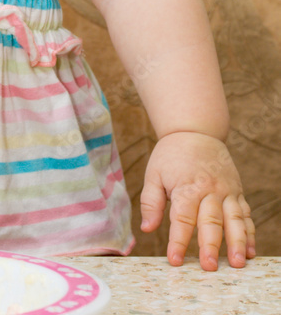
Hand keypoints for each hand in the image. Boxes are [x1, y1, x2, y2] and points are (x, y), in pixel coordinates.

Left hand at [140, 131, 255, 270]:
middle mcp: (209, 190)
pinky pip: (245, 214)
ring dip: (237, 243)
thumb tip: (147, 228)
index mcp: (187, 187)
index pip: (182, 219)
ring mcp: (227, 191)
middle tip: (209, 268)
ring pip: (234, 219)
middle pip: (211, 221)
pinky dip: (249, 233)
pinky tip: (251, 252)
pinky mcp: (237, 192)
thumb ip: (150, 202)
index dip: (178, 241)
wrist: (196, 130)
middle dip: (210, 246)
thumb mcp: (154, 174)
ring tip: (238, 263)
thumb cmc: (171, 155)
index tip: (175, 260)